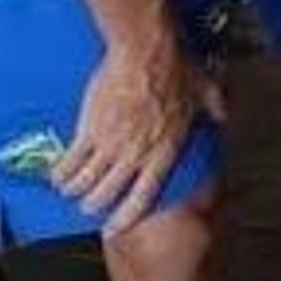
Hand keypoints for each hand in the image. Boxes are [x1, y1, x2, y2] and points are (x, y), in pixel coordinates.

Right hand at [54, 29, 214, 230]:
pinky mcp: (89, 129)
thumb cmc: (178, 69)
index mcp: (165, 150)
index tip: (115, 227)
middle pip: (109, 193)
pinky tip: (57, 175)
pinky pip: (71, 160)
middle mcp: (137, 154)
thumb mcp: (205, 91)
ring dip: (76, 190)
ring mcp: (111, 144)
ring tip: (69, 191)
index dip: (127, 216)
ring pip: (87, 181)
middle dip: (95, 205)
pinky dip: (62, 171)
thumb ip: (215, 108)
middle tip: (88, 207)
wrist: (147, 52)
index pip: (144, 195)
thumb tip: (223, 115)